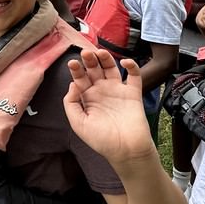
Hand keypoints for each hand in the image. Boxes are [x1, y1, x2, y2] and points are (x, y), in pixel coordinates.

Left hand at [64, 49, 156, 164]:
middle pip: (94, 69)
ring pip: (111, 68)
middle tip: (85, 53)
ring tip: (100, 52)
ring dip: (106, 58)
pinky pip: (134, 75)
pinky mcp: (133, 93)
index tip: (73, 63)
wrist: (126, 151)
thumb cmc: (101, 140)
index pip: (80, 78)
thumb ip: (71, 104)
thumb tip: (72, 84)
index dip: (76, 69)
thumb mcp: (79, 124)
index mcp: (88, 98)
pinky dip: (131, 66)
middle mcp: (102, 91)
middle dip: (89, 60)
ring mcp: (117, 91)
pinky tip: (124, 62)